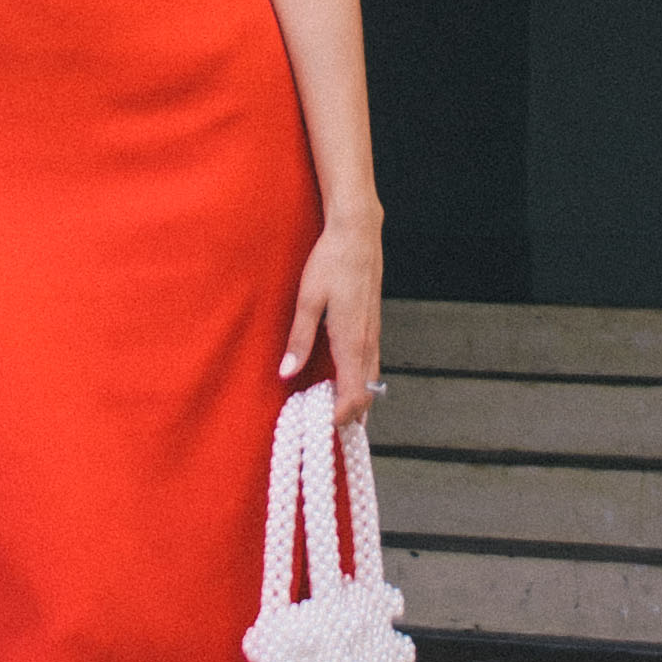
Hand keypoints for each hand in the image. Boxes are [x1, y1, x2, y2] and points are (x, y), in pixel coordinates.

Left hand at [279, 206, 383, 432]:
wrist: (358, 233)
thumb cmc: (332, 261)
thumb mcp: (308, 300)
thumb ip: (299, 340)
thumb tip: (287, 373)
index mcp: (352, 340)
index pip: (353, 394)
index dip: (340, 416)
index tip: (321, 426)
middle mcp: (368, 341)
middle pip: (367, 394)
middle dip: (349, 415)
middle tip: (326, 428)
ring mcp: (374, 333)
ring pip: (371, 380)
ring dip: (356, 400)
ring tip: (335, 415)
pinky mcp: (373, 325)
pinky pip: (370, 364)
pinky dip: (361, 382)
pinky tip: (346, 383)